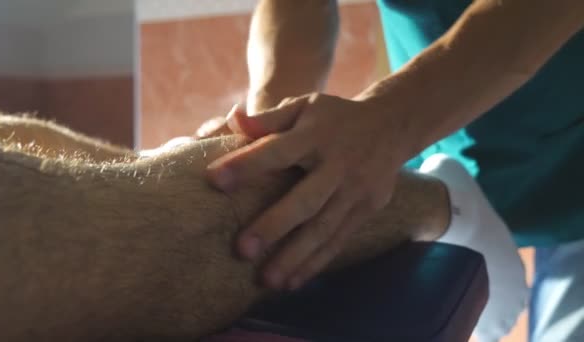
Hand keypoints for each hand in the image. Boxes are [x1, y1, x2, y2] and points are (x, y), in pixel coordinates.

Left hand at [206, 93, 411, 289]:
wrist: (392, 125)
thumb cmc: (332, 117)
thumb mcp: (304, 106)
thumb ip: (268, 118)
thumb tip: (232, 119)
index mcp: (316, 135)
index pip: (277, 151)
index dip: (247, 165)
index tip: (214, 179)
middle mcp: (339, 164)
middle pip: (306, 199)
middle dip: (275, 226)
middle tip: (242, 251)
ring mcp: (357, 190)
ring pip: (324, 228)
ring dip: (296, 257)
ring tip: (267, 281)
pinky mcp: (367, 209)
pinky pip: (339, 240)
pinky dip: (316, 262)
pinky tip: (293, 281)